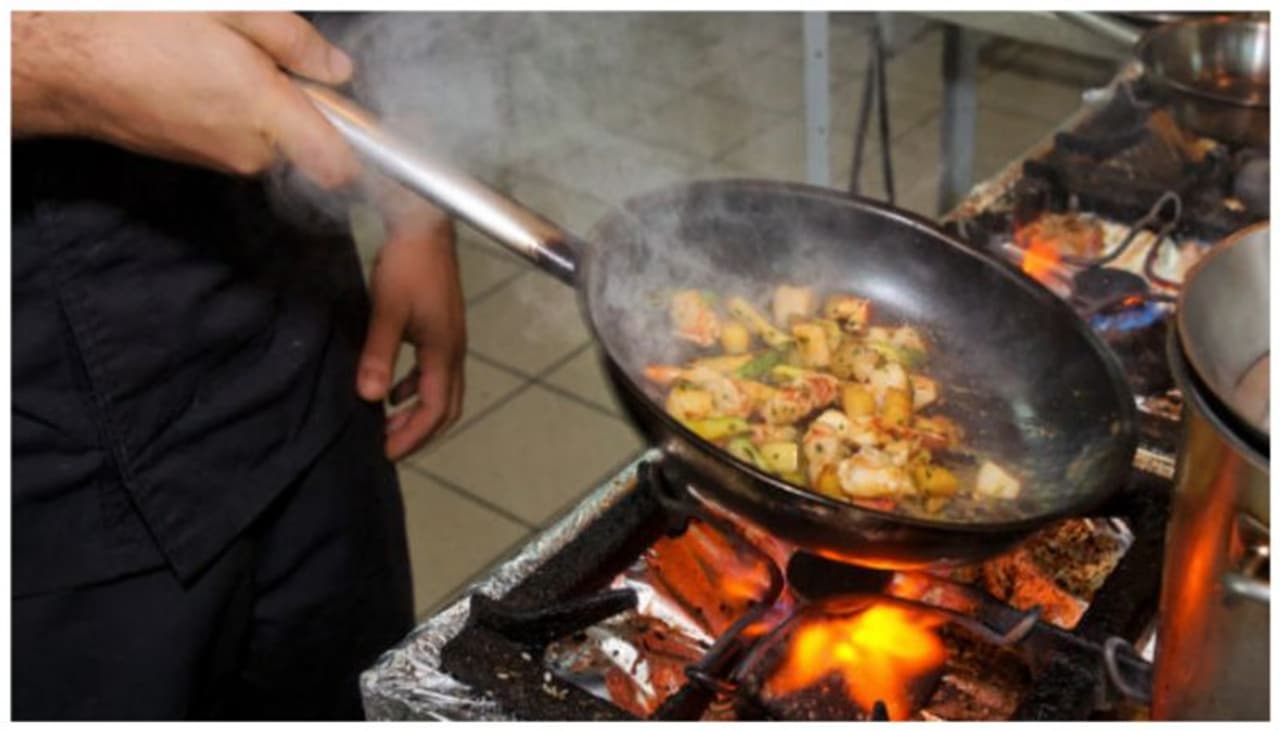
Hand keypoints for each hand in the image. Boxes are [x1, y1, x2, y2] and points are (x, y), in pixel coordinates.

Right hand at [12, 11, 358, 187]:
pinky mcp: (196, 159)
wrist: (61, 63)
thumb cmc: (137, 29)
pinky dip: (236, 111)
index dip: (365, 149)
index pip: (341, 164)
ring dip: (267, 106)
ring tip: (224, 59)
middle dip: (307, 106)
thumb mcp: (232, 12)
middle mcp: (248, 151)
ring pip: (273, 141)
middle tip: (273, 59)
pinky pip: (239, 139)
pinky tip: (202, 75)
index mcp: (266, 114)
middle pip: (310, 144)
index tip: (374, 127)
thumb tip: (338, 68)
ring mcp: (220, 161)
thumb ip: (296, 43)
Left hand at [356, 198, 466, 459]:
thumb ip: (380, 354)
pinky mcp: (441, 330)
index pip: (435, 409)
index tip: (387, 453)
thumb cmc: (408, 267)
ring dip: (418, 412)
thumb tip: (370, 397)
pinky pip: (433, 373)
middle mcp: (454, 352)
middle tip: (389, 447)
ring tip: (388, 425)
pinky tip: (393, 390)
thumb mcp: (388, 310)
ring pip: (442, 391)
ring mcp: (451, 341)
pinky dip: (415, 389)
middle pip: (447, 407)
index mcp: (444, 352)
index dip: (413, 436)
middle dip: (420, 432)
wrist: (425, 228)